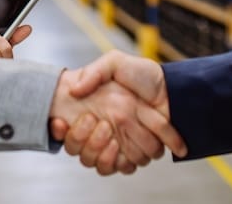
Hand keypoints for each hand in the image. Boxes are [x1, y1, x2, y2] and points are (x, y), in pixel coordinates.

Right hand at [49, 66, 185, 174]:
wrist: (171, 88)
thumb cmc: (144, 74)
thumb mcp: (115, 62)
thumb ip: (94, 72)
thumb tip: (73, 91)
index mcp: (99, 112)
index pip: (72, 132)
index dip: (63, 132)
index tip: (60, 122)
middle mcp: (108, 130)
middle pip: (84, 151)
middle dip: (86, 140)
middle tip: (97, 123)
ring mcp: (122, 144)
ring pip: (99, 162)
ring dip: (99, 150)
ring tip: (106, 130)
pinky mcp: (138, 153)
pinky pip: (122, 168)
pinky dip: (118, 161)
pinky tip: (116, 145)